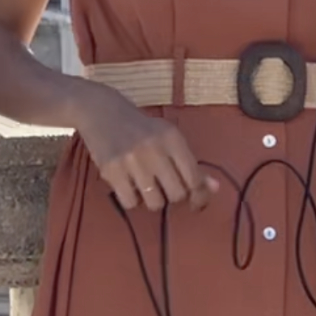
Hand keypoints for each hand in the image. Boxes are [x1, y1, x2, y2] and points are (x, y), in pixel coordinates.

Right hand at [74, 84, 214, 211]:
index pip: (194, 178)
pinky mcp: (111, 170)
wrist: (101, 111)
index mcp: (172, 138)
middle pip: (177, 195)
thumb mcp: (169, 139)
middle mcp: (154, 149)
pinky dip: (132, 199)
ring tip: (146, 186)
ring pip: (155, 203)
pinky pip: (131, 203)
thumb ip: (191, 164)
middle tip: (166, 188)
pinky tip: (129, 185)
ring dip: (153, 200)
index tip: (196, 201)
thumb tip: (214, 188)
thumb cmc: (141, 128)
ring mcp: (131, 161)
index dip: (199, 196)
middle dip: (173, 196)